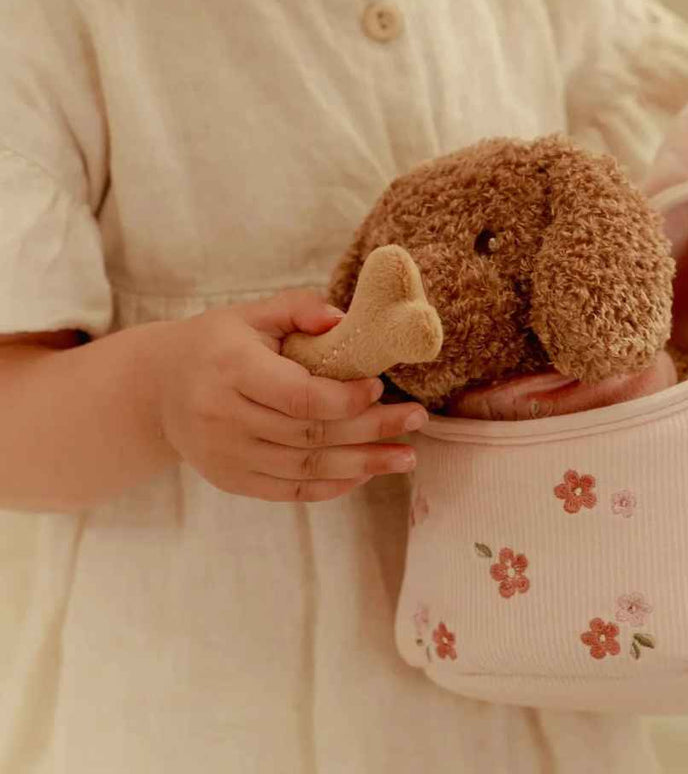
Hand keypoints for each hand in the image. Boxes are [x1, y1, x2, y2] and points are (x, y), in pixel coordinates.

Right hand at [153, 289, 427, 502]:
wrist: (158, 389)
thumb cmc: (218, 343)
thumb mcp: (252, 314)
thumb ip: (298, 308)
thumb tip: (342, 319)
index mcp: (231, 369)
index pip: (299, 396)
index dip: (345, 398)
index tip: (378, 385)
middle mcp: (224, 417)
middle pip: (311, 433)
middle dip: (371, 429)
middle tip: (418, 420)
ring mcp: (226, 456)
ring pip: (306, 467)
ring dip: (363, 464)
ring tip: (406, 457)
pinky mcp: (232, 481)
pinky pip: (291, 490)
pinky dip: (333, 485)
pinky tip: (366, 474)